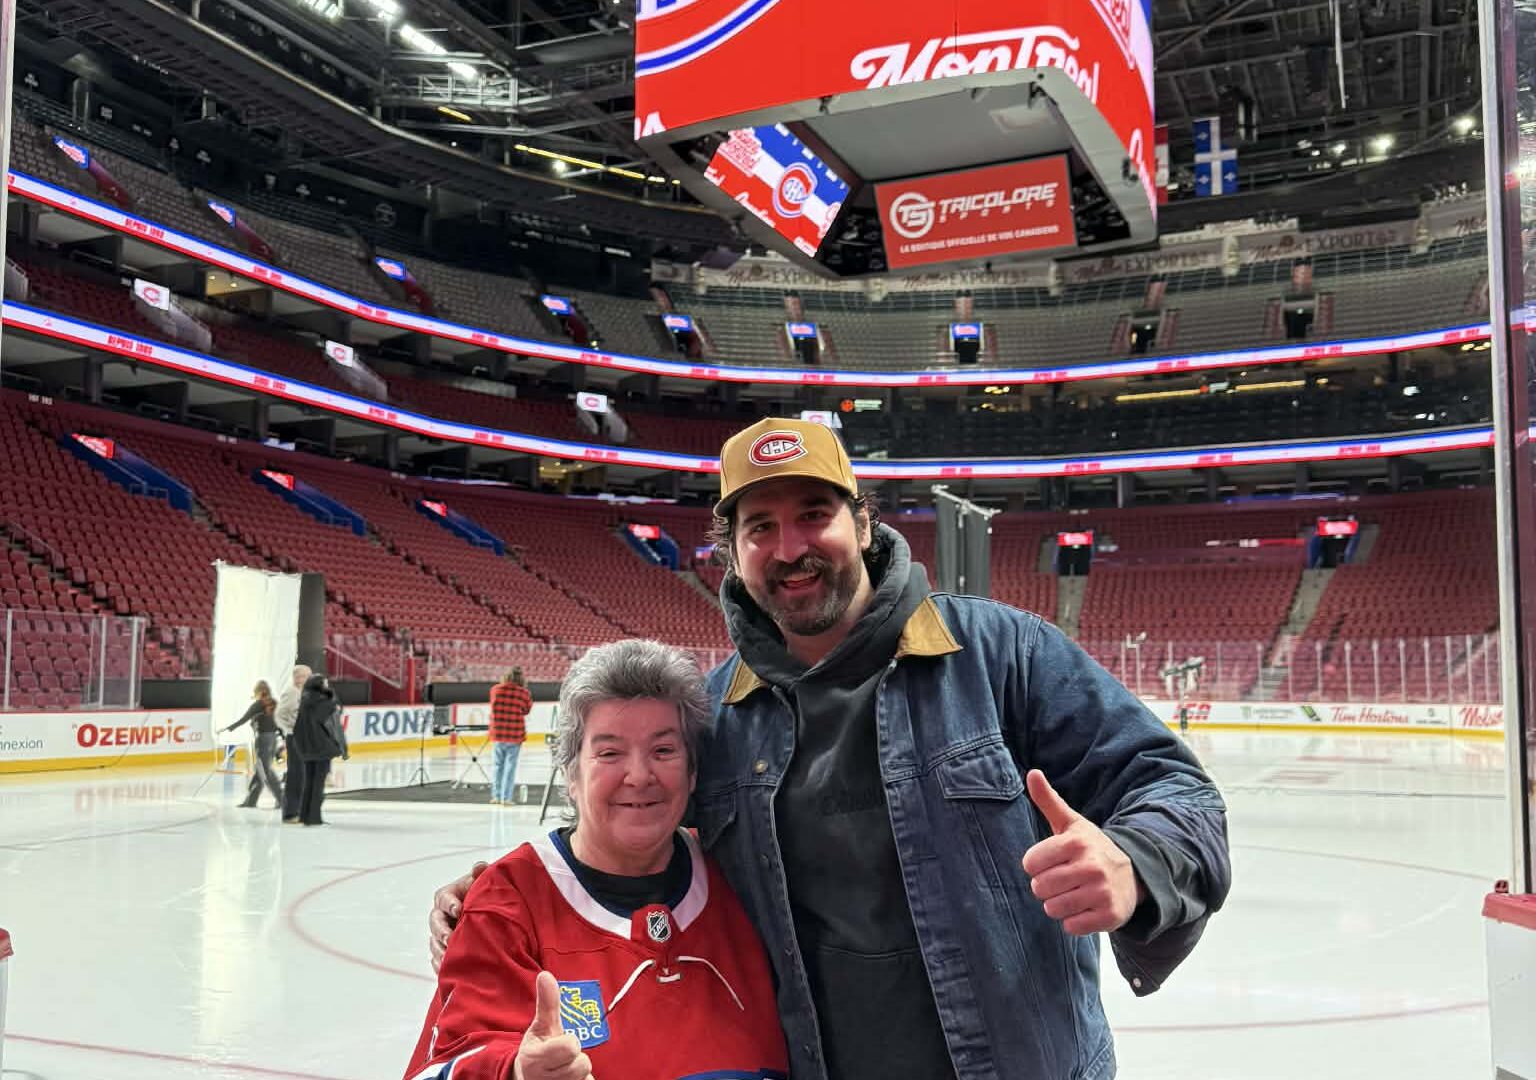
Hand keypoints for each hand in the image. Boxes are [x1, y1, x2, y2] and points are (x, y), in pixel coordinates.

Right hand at [429, 861, 487, 971]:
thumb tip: (478, 866)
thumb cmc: (483, 893)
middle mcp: (441, 915)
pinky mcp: (443, 950)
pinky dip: (440, 965)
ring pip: (434, 943)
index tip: (458, 909)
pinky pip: (437, 959)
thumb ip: (480, 873)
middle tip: (450, 939)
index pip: (443, 898)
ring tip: (448, 959)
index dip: (449, 904)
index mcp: (448, 896)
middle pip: (435, 923)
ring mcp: (441, 933)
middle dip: (441, 932)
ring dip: (439, 951)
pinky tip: (447, 972)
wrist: (489, 912)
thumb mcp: (483, 881)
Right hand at [513, 971, 593, 1079]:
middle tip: (564, 1057)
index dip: (571, 1042)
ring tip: (566, 1068)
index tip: (563, 1042)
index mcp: (535, 1059)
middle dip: (577, 1058)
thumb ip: (547, 1003)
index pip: (570, 1047)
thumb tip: (545, 975)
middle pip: (582, 1064)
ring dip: (580, 1072)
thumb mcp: (541, 1027)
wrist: (527, 1078)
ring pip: (586, 1078)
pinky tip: (571, 1079)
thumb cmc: (538, 1049)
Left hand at [1021, 770, 1142, 935]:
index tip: (1054, 862)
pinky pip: (1071, 927)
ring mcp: (1102, 892)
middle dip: (1046, 887)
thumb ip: (1048, 800)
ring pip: (1053, 909)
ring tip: (1075, 893)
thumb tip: (1031, 773)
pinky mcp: (1110, 916)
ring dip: (1058, 905)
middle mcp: (1091, 866)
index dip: (1037, 866)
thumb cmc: (1090, 848)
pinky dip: (1074, 921)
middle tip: (1065, 880)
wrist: (1133, 874)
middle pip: (1039, 888)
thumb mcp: (1071, 824)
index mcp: (1077, 842)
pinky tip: (1087, 908)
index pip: (1030, 863)